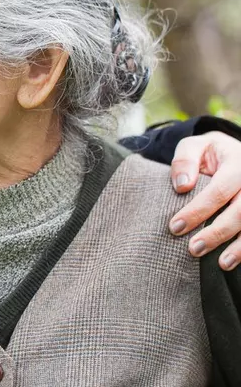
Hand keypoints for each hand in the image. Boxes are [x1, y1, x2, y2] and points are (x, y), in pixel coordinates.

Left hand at [168, 131, 240, 270]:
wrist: (233, 153)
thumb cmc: (209, 153)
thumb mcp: (195, 146)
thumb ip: (184, 160)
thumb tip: (182, 186)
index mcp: (237, 164)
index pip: (219, 191)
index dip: (198, 211)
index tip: (175, 227)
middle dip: (217, 233)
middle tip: (193, 249)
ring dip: (240, 247)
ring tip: (222, 264)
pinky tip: (236, 261)